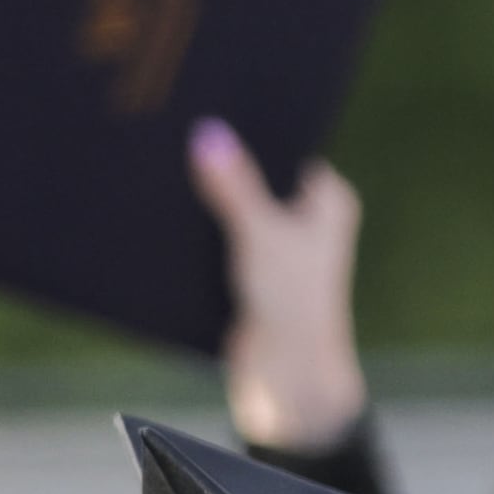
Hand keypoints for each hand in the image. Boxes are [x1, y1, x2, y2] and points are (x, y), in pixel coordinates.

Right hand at [188, 122, 366, 453]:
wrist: (286, 382)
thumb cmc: (294, 307)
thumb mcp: (261, 235)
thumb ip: (235, 186)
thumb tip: (210, 135)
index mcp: (326, 202)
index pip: (285, 150)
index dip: (250, 133)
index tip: (211, 111)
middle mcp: (306, 224)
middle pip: (256, 181)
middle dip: (222, 170)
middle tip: (179, 141)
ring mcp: (278, 253)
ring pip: (234, 215)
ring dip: (206, 207)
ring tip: (166, 177)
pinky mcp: (251, 280)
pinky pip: (219, 245)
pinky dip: (199, 239)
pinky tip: (168, 223)